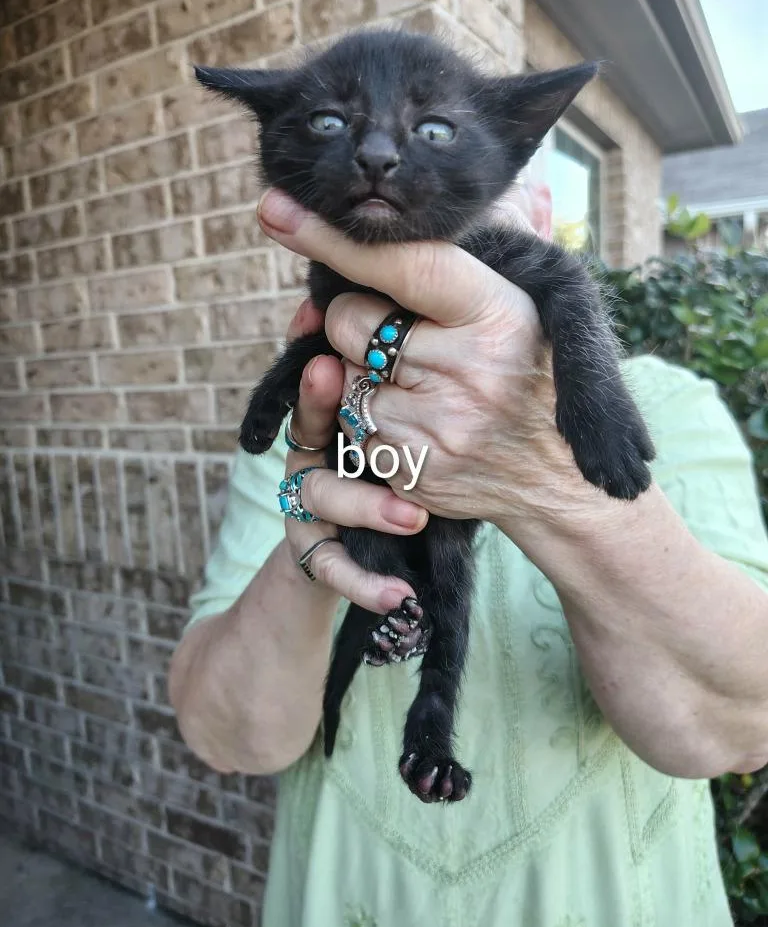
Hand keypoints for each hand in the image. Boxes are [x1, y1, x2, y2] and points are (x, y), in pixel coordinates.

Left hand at [259, 190, 599, 530]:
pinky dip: (370, 424)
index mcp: (501, 314)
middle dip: (356, 323)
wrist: (558, 483)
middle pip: (352, 322)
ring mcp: (440, 426)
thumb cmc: (536, 375)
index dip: (337, 239)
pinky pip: (351, 430)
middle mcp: (471, 370)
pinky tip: (417, 426)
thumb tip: (443, 207)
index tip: (277, 210)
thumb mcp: (531, 304)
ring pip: (343, 378)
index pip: (406, 264)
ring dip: (362, 377)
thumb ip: (485, 253)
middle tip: (398, 335)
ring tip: (421, 387)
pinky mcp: (414, 470)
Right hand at [281, 300, 428, 613]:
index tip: (332, 333)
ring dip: (362, 504)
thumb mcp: (418, 429)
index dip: (320, 352)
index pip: (319, 378)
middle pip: (305, 422)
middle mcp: (314, 453)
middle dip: (317, 402)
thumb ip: (416, 391)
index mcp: (335, 418)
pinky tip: (398, 595)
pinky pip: (329, 566)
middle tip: (331, 375)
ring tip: (411, 517)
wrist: (382, 550)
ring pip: (316, 493)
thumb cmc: (409, 472)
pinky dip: (362, 582)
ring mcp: (309, 503)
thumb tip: (444, 331)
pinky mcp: (316, 552)